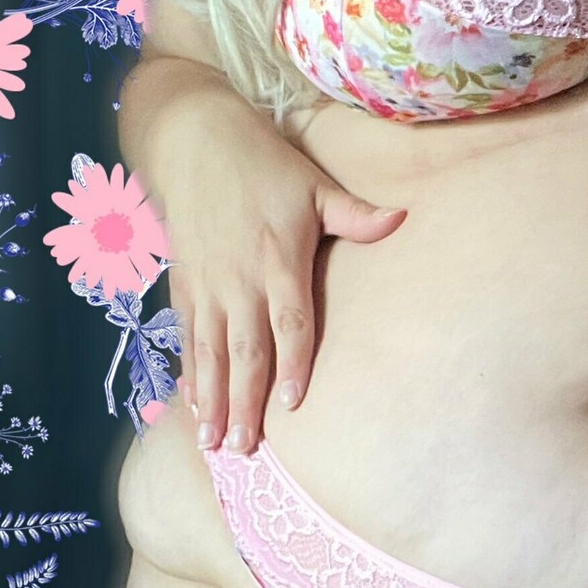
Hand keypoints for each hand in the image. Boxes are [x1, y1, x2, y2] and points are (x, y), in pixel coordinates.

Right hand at [152, 97, 406, 453]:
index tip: (290, 405)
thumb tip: (402, 220)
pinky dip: (190, 373)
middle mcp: (240, 279)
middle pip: (246, 351)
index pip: (290, 323)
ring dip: (212, 400)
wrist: (193, 138)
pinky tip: (193, 406)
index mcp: (279, 259)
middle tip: (247, 449)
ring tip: (213, 443)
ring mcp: (209, 284)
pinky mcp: (185, 284)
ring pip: (210, 353)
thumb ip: (356, 214)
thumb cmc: (264, 163)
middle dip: (244, 402)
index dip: (291, 364)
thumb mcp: (314, 184)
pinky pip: (187, 337)